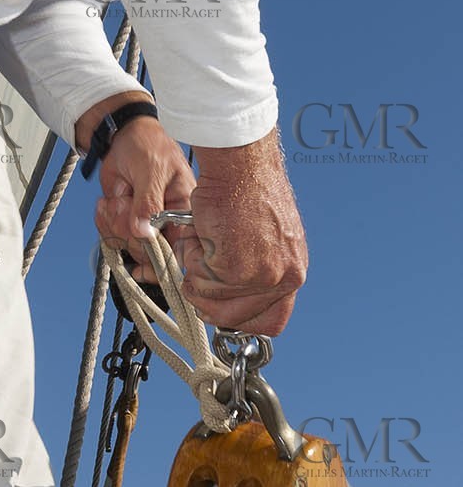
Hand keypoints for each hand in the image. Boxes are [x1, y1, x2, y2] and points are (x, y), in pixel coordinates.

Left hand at [79, 97, 195, 280]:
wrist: (122, 138)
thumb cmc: (147, 144)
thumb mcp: (151, 169)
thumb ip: (148, 202)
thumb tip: (143, 232)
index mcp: (183, 210)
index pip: (179, 248)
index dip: (161, 259)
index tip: (143, 258)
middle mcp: (165, 223)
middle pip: (147, 251)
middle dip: (127, 227)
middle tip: (125, 201)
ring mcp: (143, 225)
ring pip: (125, 245)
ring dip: (113, 221)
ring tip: (118, 196)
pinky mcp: (125, 223)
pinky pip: (110, 237)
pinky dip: (103, 220)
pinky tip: (108, 203)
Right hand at [181, 129, 307, 335]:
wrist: (241, 164)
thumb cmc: (245, 189)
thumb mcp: (262, 240)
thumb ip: (253, 273)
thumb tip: (221, 301)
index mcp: (293, 271)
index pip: (272, 322)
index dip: (240, 319)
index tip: (221, 308)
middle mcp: (286, 278)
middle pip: (235, 320)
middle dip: (208, 300)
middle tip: (200, 269)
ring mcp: (263, 277)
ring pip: (212, 303)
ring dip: (197, 274)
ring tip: (207, 239)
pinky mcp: (238, 271)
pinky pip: (199, 283)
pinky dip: (192, 258)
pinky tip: (204, 232)